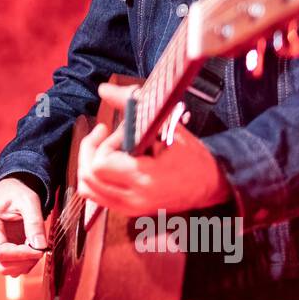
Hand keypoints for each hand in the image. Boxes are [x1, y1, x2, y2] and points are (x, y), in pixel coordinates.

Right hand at [0, 177, 47, 276]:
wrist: (10, 190)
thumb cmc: (16, 192)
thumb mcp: (28, 201)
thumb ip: (34, 222)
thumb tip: (40, 246)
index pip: (0, 252)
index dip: (22, 255)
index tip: (40, 250)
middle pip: (1, 265)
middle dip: (24, 262)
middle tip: (41, 250)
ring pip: (6, 269)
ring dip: (25, 264)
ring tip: (37, 247)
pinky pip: (11, 266)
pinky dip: (24, 263)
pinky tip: (32, 248)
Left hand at [76, 82, 230, 214]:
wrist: (211, 184)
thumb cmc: (192, 155)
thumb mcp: (167, 126)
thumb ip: (132, 105)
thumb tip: (104, 89)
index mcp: (146, 179)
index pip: (101, 164)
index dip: (106, 143)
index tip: (122, 131)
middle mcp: (135, 199)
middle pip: (88, 177)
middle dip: (91, 150)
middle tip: (105, 134)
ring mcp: (131, 208)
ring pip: (87, 188)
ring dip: (90, 163)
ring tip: (105, 146)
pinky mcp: (129, 210)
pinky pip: (97, 196)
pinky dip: (95, 177)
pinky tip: (109, 161)